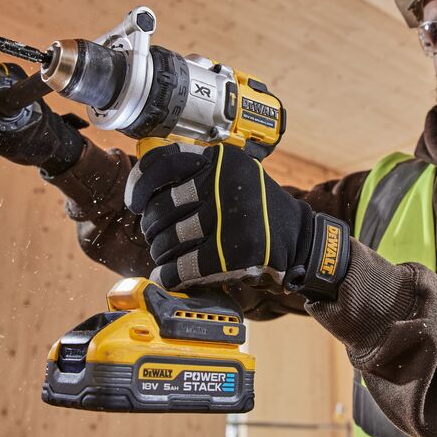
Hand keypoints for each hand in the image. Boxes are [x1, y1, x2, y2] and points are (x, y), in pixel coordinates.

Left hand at [124, 143, 350, 299]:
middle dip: (152, 228)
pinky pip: (184, 266)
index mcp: (221, 160)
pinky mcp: (234, 252)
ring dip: (161, 253)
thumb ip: (198, 175)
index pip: (164, 163)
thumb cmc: (258, 210)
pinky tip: (169, 277)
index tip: (136, 203)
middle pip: (161, 208)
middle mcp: (224, 183)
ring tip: (167, 257)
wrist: (301, 240)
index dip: (140, 185)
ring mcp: (230, 217)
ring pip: (169, 239)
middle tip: (156, 237)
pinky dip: (171, 275)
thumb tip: (146, 193)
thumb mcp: (234, 177)